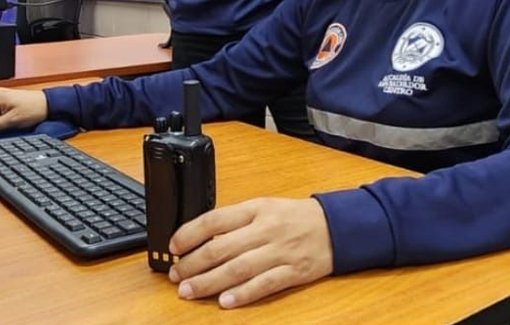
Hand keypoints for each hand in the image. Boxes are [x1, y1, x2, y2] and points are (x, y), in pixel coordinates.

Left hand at [167, 197, 333, 308]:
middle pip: (221, 248)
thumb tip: (201, 237)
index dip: (190, 233)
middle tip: (177, 276)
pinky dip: (243, 294)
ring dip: (209, 282)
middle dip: (193, 264)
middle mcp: (265, 229)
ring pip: (238, 269)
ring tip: (189, 291)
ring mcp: (279, 251)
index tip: (174, 247)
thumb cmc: (294, 217)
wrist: (335, 226)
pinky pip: (264, 284)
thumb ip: (236, 221)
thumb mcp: (264, 207)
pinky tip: (225, 301)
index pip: (214, 219)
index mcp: (255, 209)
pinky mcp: (293, 271)